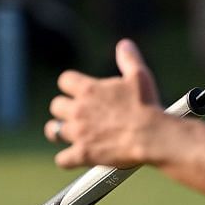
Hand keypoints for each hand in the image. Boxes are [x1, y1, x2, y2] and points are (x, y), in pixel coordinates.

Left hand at [46, 40, 167, 169]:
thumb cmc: (146, 105)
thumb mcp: (139, 76)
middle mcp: (78, 110)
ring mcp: (78, 133)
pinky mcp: (82, 154)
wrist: (151, 135)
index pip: (64, 80)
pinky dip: (66, 159)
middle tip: (76, 114)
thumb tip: (124, 44)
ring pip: (53, 130)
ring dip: (58, 131)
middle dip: (64, 109)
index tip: (78, 91)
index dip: (71, 85)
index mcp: (88, 89)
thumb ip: (128, 59)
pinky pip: (62, 159)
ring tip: (66, 134)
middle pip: (56, 105)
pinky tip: (73, 158)